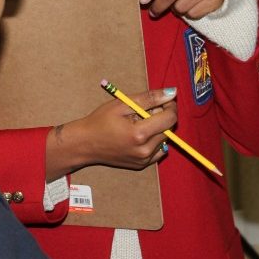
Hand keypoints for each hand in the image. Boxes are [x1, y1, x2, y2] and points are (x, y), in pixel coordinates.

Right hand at [45, 88, 176, 179]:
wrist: (85, 143)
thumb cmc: (101, 121)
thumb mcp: (123, 104)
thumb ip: (149, 98)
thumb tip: (172, 93)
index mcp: (140, 134)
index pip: (170, 118)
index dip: (170, 105)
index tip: (163, 100)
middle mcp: (144, 150)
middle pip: (169, 128)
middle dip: (162, 116)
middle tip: (145, 110)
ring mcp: (144, 160)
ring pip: (164, 138)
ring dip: (158, 128)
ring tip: (139, 123)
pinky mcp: (142, 165)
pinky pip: (159, 150)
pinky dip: (154, 140)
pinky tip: (140, 135)